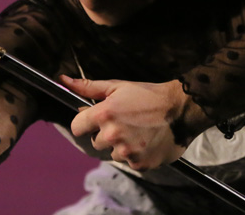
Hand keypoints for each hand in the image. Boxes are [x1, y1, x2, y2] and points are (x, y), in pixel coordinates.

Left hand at [62, 76, 193, 170]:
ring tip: (138, 132)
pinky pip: (130, 162)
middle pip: (95, 142)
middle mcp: (112, 135)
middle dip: (105, 134)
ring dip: (121, 146)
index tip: (94, 120)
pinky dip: (136, 155)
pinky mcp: (140, 164)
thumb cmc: (148, 95)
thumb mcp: (117, 87)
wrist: (181, 109)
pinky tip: (146, 141)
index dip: (84, 123)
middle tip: (124, 123)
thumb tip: (63, 80)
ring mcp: (126, 152)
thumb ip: (88, 87)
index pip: (77, 127)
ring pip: (113, 154)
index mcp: (103, 115)